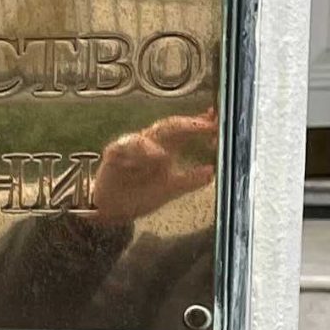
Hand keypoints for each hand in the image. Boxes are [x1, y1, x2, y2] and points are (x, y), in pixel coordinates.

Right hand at [89, 110, 217, 224]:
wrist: (112, 209)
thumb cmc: (140, 195)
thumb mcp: (171, 189)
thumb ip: (192, 180)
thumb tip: (213, 171)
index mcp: (166, 148)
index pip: (186, 130)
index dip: (201, 124)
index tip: (217, 121)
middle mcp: (151, 143)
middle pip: (170, 127)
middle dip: (188, 125)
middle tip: (205, 126)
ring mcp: (132, 146)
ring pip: (146, 136)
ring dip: (157, 144)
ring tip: (165, 157)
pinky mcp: (114, 152)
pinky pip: (125, 146)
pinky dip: (136, 151)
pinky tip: (147, 159)